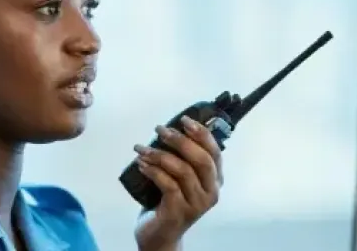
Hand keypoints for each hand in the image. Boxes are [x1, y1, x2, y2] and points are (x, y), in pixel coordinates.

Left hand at [133, 116, 223, 250]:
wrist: (160, 236)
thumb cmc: (168, 202)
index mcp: (215, 180)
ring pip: (183, 171)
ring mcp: (196, 204)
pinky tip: (141, 165)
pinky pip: (168, 185)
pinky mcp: (179, 212)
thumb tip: (169, 129)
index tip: (184, 120)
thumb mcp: (179, 178)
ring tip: (141, 149)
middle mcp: (211, 192)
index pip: (214, 152)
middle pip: (202, 160)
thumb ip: (181, 158)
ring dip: (160, 155)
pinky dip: (153, 171)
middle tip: (159, 130)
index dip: (201, 134)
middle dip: (180, 141)